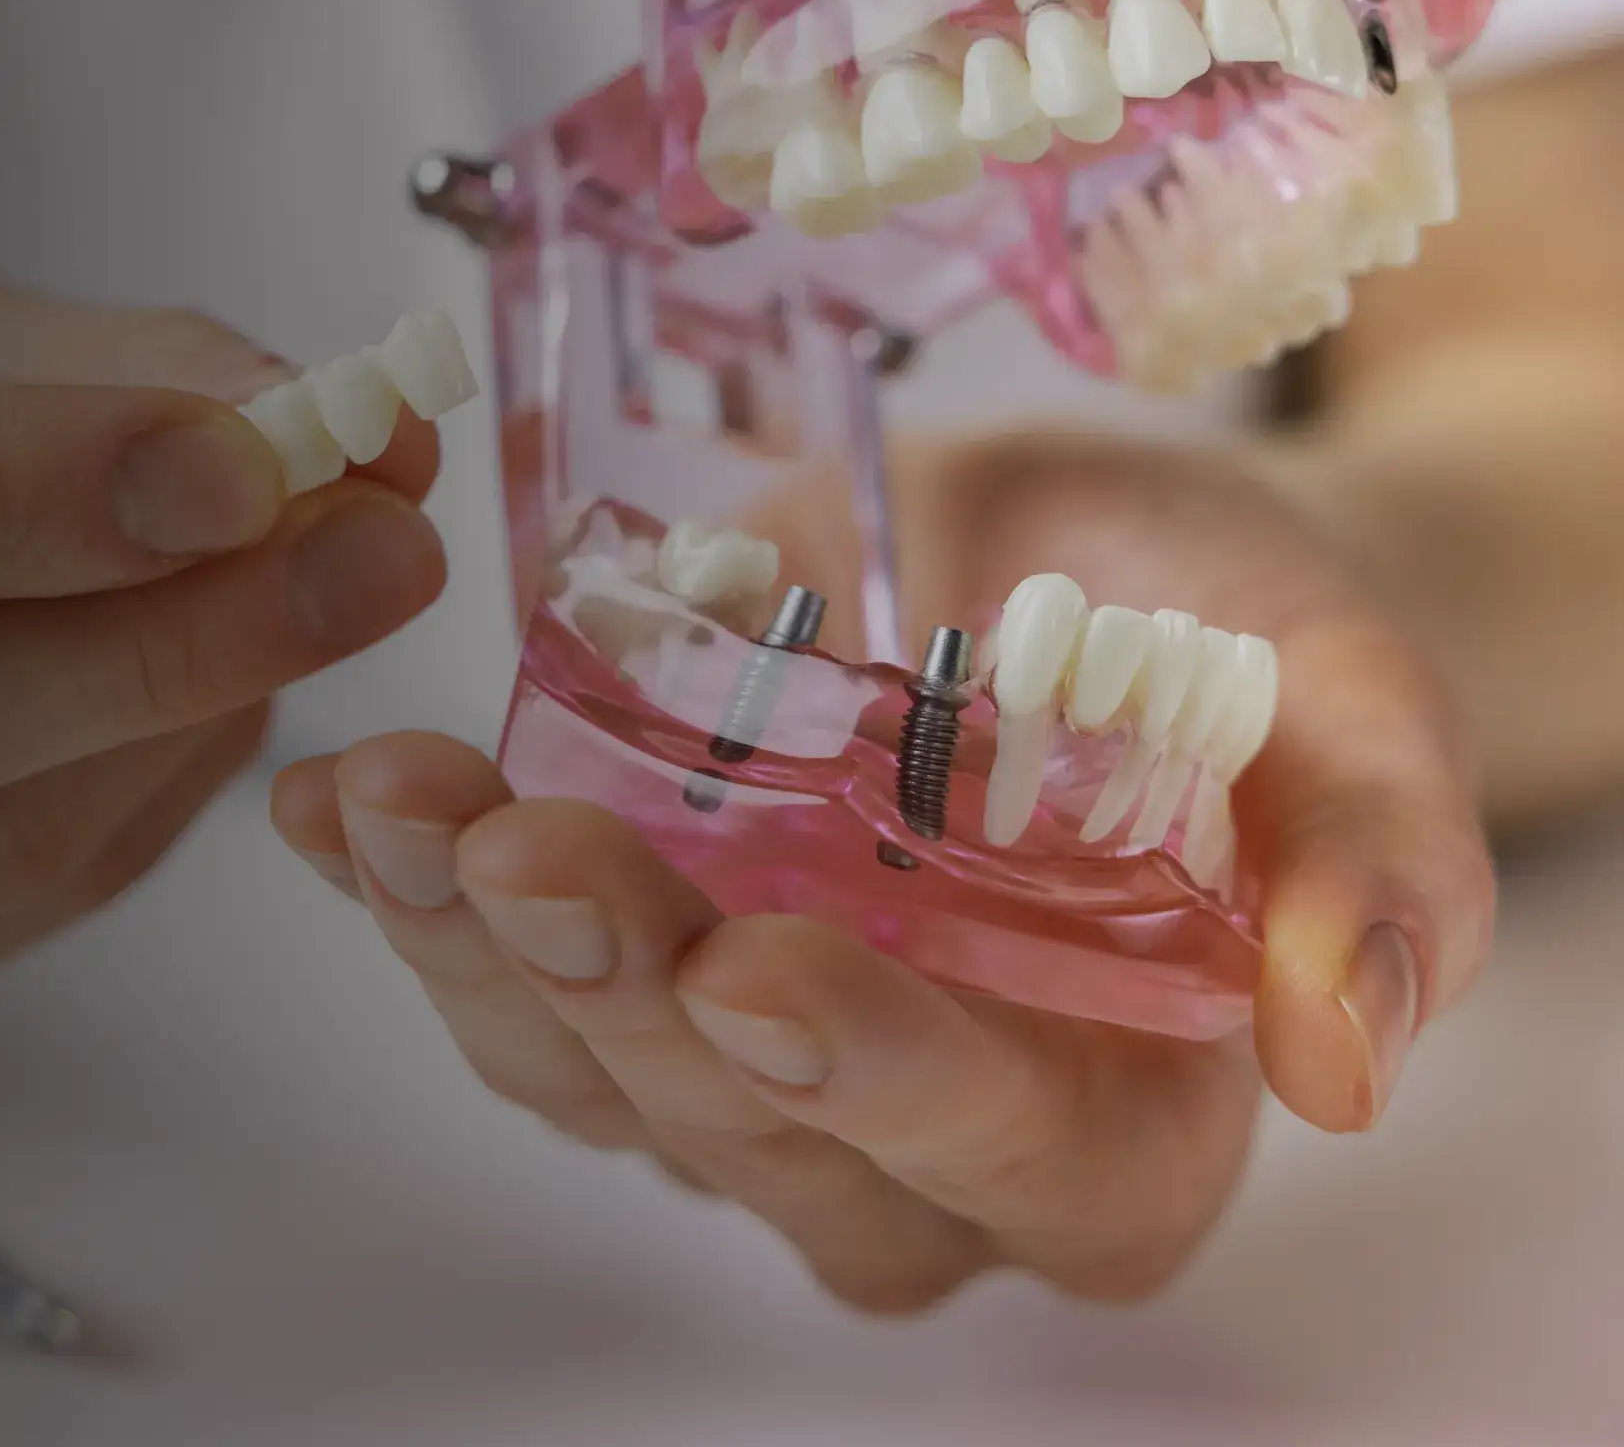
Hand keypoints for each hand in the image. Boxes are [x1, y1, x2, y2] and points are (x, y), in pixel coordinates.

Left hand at [268, 430, 1494, 1309]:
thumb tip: (1346, 1058)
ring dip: (465, 942)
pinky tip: (334, 799)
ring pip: (579, 1068)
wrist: (1087, 556)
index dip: (873, 1076)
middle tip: (527, 849)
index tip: (758, 973)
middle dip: (619, 989)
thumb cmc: (1240, 643)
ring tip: (395, 802)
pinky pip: (485, 968)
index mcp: (1113, 1132)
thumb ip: (1372, 868)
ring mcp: (735, 1074)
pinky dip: (396, 883)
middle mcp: (905, 1147)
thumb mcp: (1351, 705)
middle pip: (744, 1128)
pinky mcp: (611, 976)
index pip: (995, 1150)